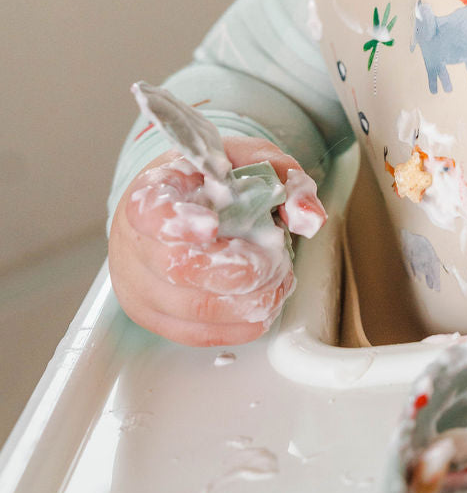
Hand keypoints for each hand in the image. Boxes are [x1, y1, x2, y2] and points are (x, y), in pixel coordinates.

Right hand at [108, 136, 326, 346]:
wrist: (182, 202)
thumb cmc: (213, 180)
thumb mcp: (249, 159)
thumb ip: (282, 174)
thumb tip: (308, 214)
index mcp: (152, 190)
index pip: (151, 209)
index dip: (180, 221)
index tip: (213, 224)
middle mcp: (133, 239)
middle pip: (177, 268)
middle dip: (236, 271)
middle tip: (274, 263)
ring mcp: (137, 282)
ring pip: (188, 308)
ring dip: (242, 303)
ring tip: (277, 285)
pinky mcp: (151, 315)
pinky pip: (192, 333)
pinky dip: (234, 327)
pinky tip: (260, 310)